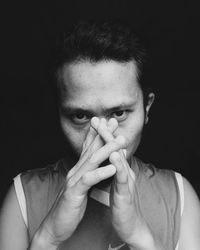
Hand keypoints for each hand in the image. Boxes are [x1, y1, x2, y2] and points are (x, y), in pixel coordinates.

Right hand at [33, 118, 125, 247]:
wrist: (57, 224)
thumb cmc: (72, 204)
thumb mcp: (82, 185)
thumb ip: (89, 173)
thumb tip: (99, 163)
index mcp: (79, 169)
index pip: (89, 147)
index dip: (98, 133)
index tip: (108, 122)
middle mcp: (75, 171)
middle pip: (91, 149)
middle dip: (103, 134)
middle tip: (113, 121)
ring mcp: (74, 180)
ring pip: (91, 161)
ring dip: (107, 149)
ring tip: (121, 141)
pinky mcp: (74, 193)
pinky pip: (88, 180)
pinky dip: (101, 173)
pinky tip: (112, 168)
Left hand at [94, 120, 161, 249]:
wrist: (128, 224)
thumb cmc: (120, 202)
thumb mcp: (114, 182)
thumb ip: (111, 169)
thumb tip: (107, 157)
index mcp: (120, 169)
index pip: (111, 149)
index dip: (104, 135)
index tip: (96, 122)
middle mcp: (125, 171)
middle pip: (116, 149)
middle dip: (107, 133)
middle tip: (100, 119)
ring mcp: (127, 181)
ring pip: (120, 159)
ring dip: (113, 144)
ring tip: (106, 131)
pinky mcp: (126, 193)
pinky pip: (122, 177)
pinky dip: (119, 165)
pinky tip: (114, 156)